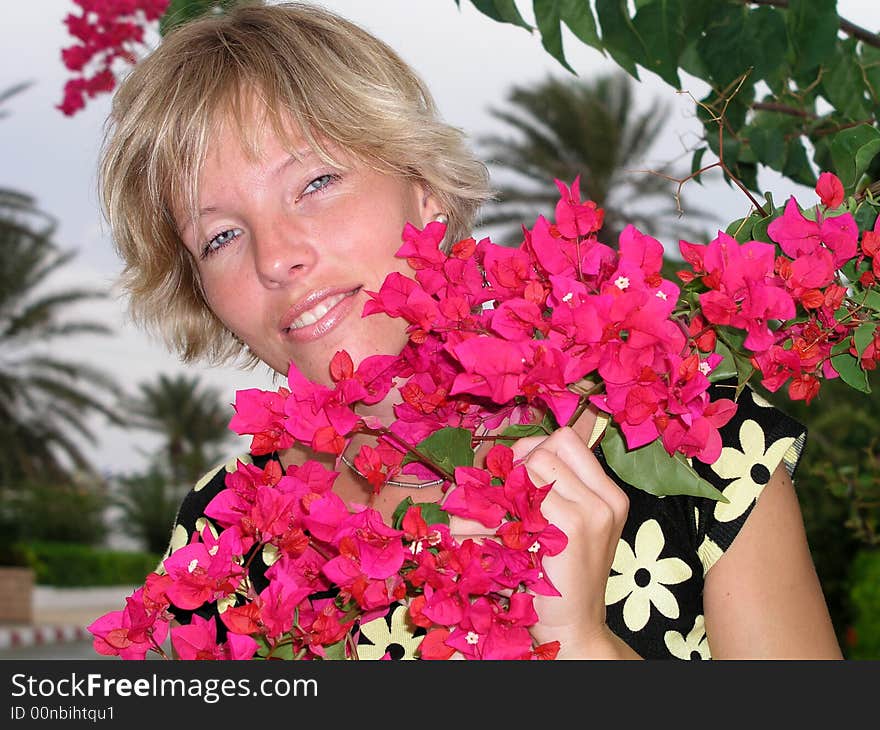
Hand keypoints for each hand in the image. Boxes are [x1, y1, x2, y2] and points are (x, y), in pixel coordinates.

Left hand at [510, 424, 631, 656]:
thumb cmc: (560, 578)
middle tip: (499, 498)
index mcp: (608, 493)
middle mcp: (607, 498)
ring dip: (501, 489)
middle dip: (514, 468)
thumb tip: (509, 456)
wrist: (575, 627)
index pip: (565, 439)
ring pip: (531, 467)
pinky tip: (490, 534)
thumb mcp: (564, 528)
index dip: (533, 449)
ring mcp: (594, 511)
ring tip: (487, 517)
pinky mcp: (573, 528)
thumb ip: (547, 490)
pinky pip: (524, 496)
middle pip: (546, 449)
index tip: (515, 474)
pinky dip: (498, 511)